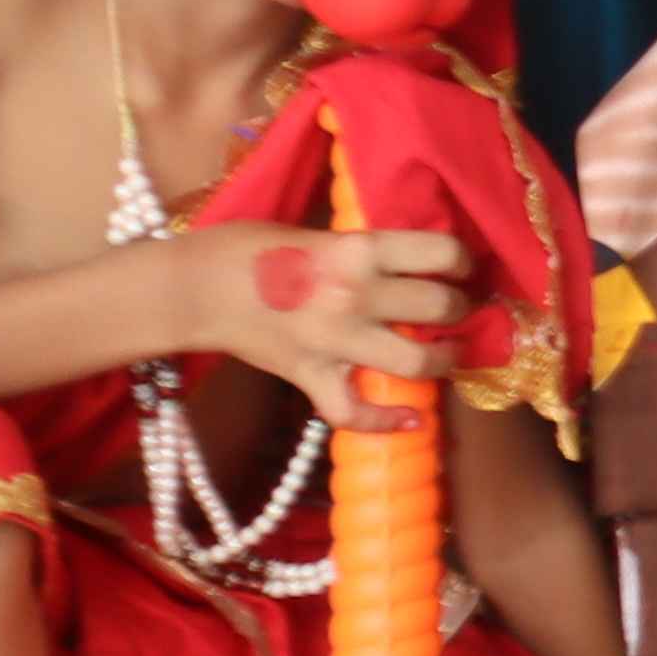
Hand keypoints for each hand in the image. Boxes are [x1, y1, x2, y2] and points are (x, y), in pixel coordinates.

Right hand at [168, 221, 471, 422]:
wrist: (193, 289)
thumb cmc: (247, 247)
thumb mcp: (317, 232)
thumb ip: (358, 249)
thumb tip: (399, 259)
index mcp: (358, 249)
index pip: (439, 251)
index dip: (462, 260)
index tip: (463, 267)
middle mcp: (356, 295)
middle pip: (439, 305)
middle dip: (459, 308)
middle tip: (456, 309)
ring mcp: (335, 341)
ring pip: (417, 361)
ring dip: (443, 360)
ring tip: (447, 353)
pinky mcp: (311, 376)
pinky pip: (355, 412)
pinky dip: (385, 423)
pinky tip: (412, 421)